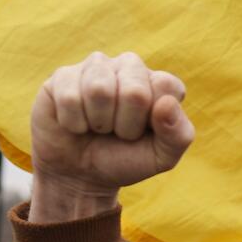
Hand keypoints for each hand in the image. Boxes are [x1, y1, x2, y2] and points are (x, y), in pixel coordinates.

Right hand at [28, 52, 193, 223]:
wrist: (80, 175)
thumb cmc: (124, 159)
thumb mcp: (161, 158)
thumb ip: (178, 134)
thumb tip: (167, 104)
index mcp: (159, 83)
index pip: (166, 86)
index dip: (152, 120)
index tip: (144, 132)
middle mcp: (130, 66)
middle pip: (134, 91)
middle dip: (125, 125)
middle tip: (118, 132)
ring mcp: (96, 67)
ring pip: (99, 90)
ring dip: (98, 122)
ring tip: (97, 127)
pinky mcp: (63, 75)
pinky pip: (69, 97)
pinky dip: (73, 122)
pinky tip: (75, 124)